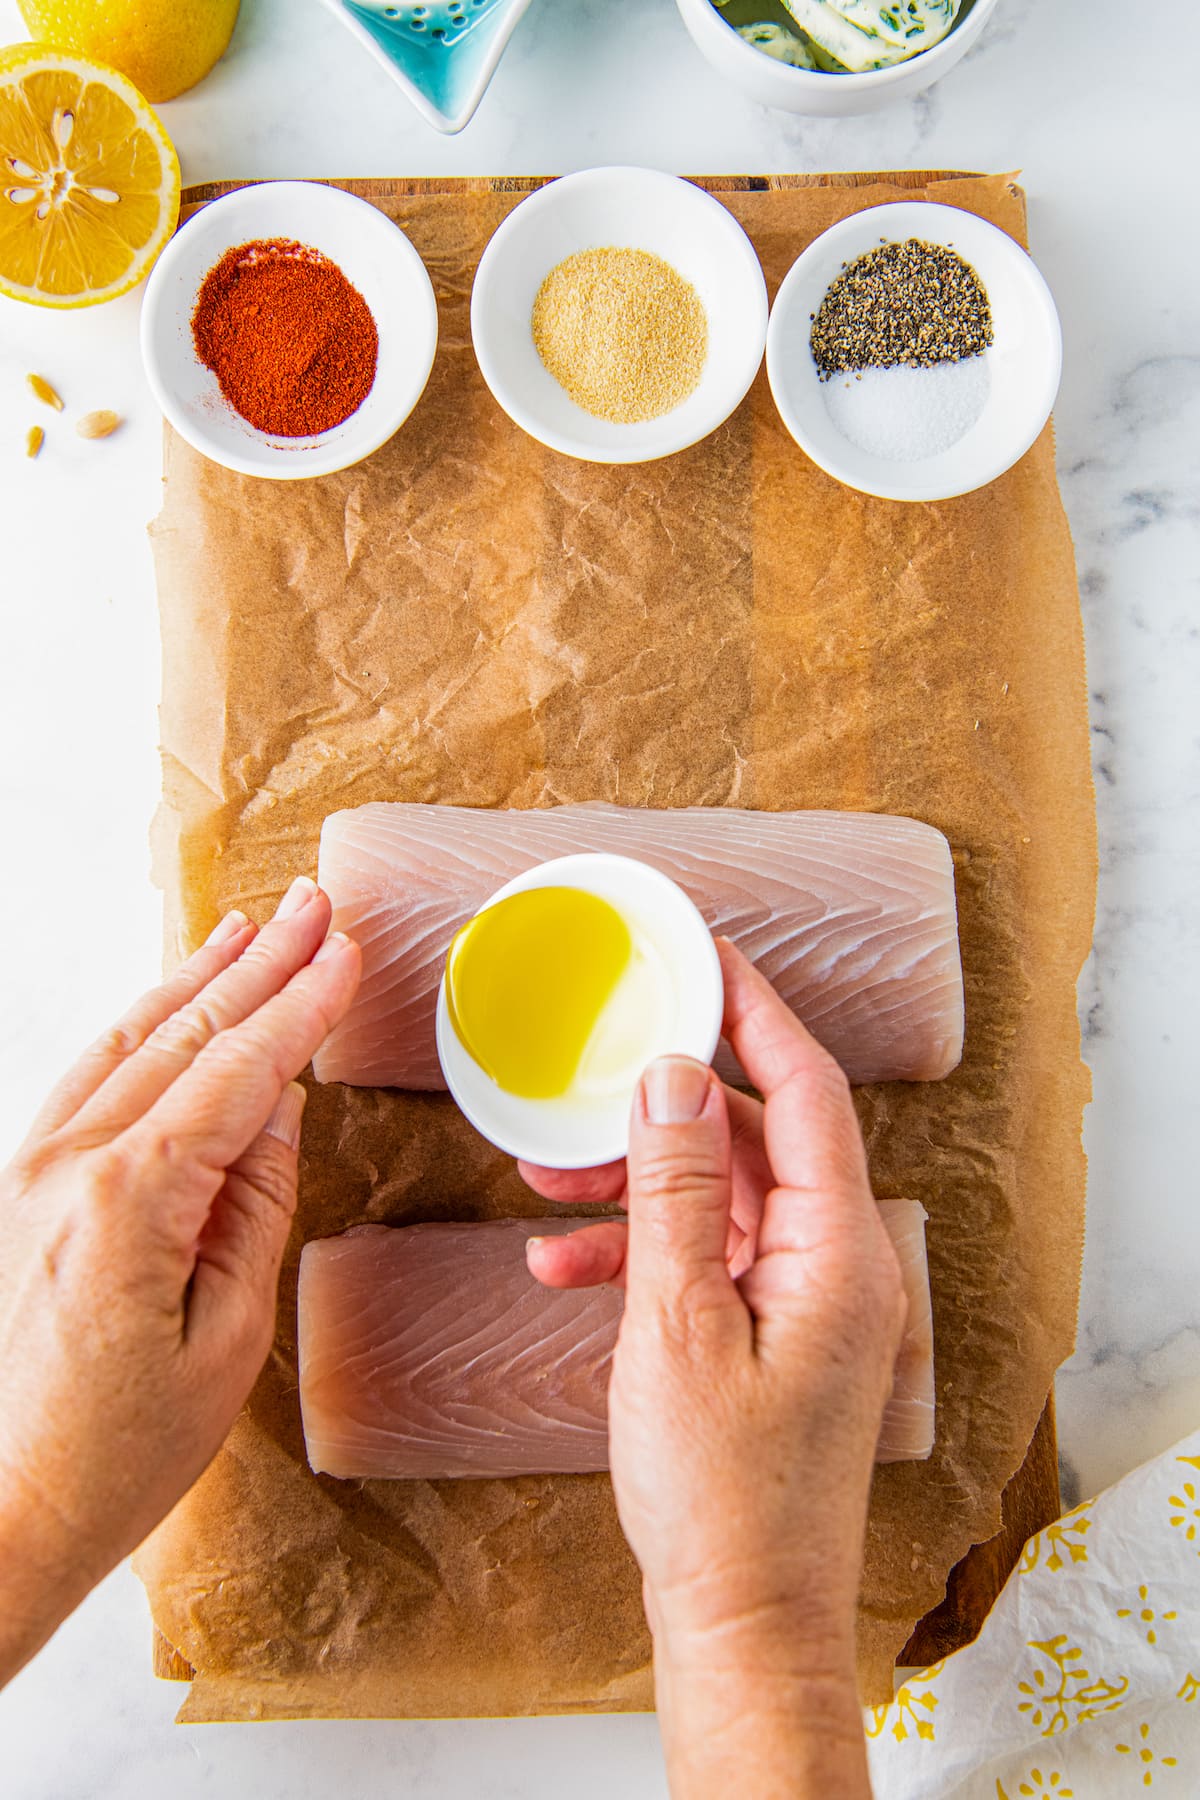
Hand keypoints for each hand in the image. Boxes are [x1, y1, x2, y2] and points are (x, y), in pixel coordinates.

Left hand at [0, 878, 359, 1686]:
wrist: (1, 1512)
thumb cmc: (116, 1453)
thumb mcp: (226, 1340)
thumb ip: (253, 1210)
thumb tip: (278, 1110)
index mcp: (128, 1203)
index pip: (237, 1074)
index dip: (301, 1008)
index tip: (346, 953)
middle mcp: (66, 1166)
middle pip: (182, 1036)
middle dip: (259, 966)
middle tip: (311, 908)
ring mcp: (29, 1171)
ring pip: (126, 1042)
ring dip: (195, 981)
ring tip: (249, 931)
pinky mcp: (16, 1187)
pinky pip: (86, 1078)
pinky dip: (137, 1026)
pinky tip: (169, 1003)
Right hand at [523, 939, 905, 1799]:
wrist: (741, 1615)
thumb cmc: (720, 1490)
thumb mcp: (675, 1326)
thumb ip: (672, 1194)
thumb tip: (673, 1079)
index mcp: (836, 1249)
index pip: (806, 1092)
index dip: (757, 1014)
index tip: (704, 957)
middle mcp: (833, 1262)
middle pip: (754, 1139)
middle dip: (664, 1107)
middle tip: (596, 1064)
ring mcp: (803, 1298)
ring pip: (718, 1195)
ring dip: (636, 1180)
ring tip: (545, 1175)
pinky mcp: (769, 1332)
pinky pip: (704, 1255)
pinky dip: (640, 1246)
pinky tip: (563, 1257)